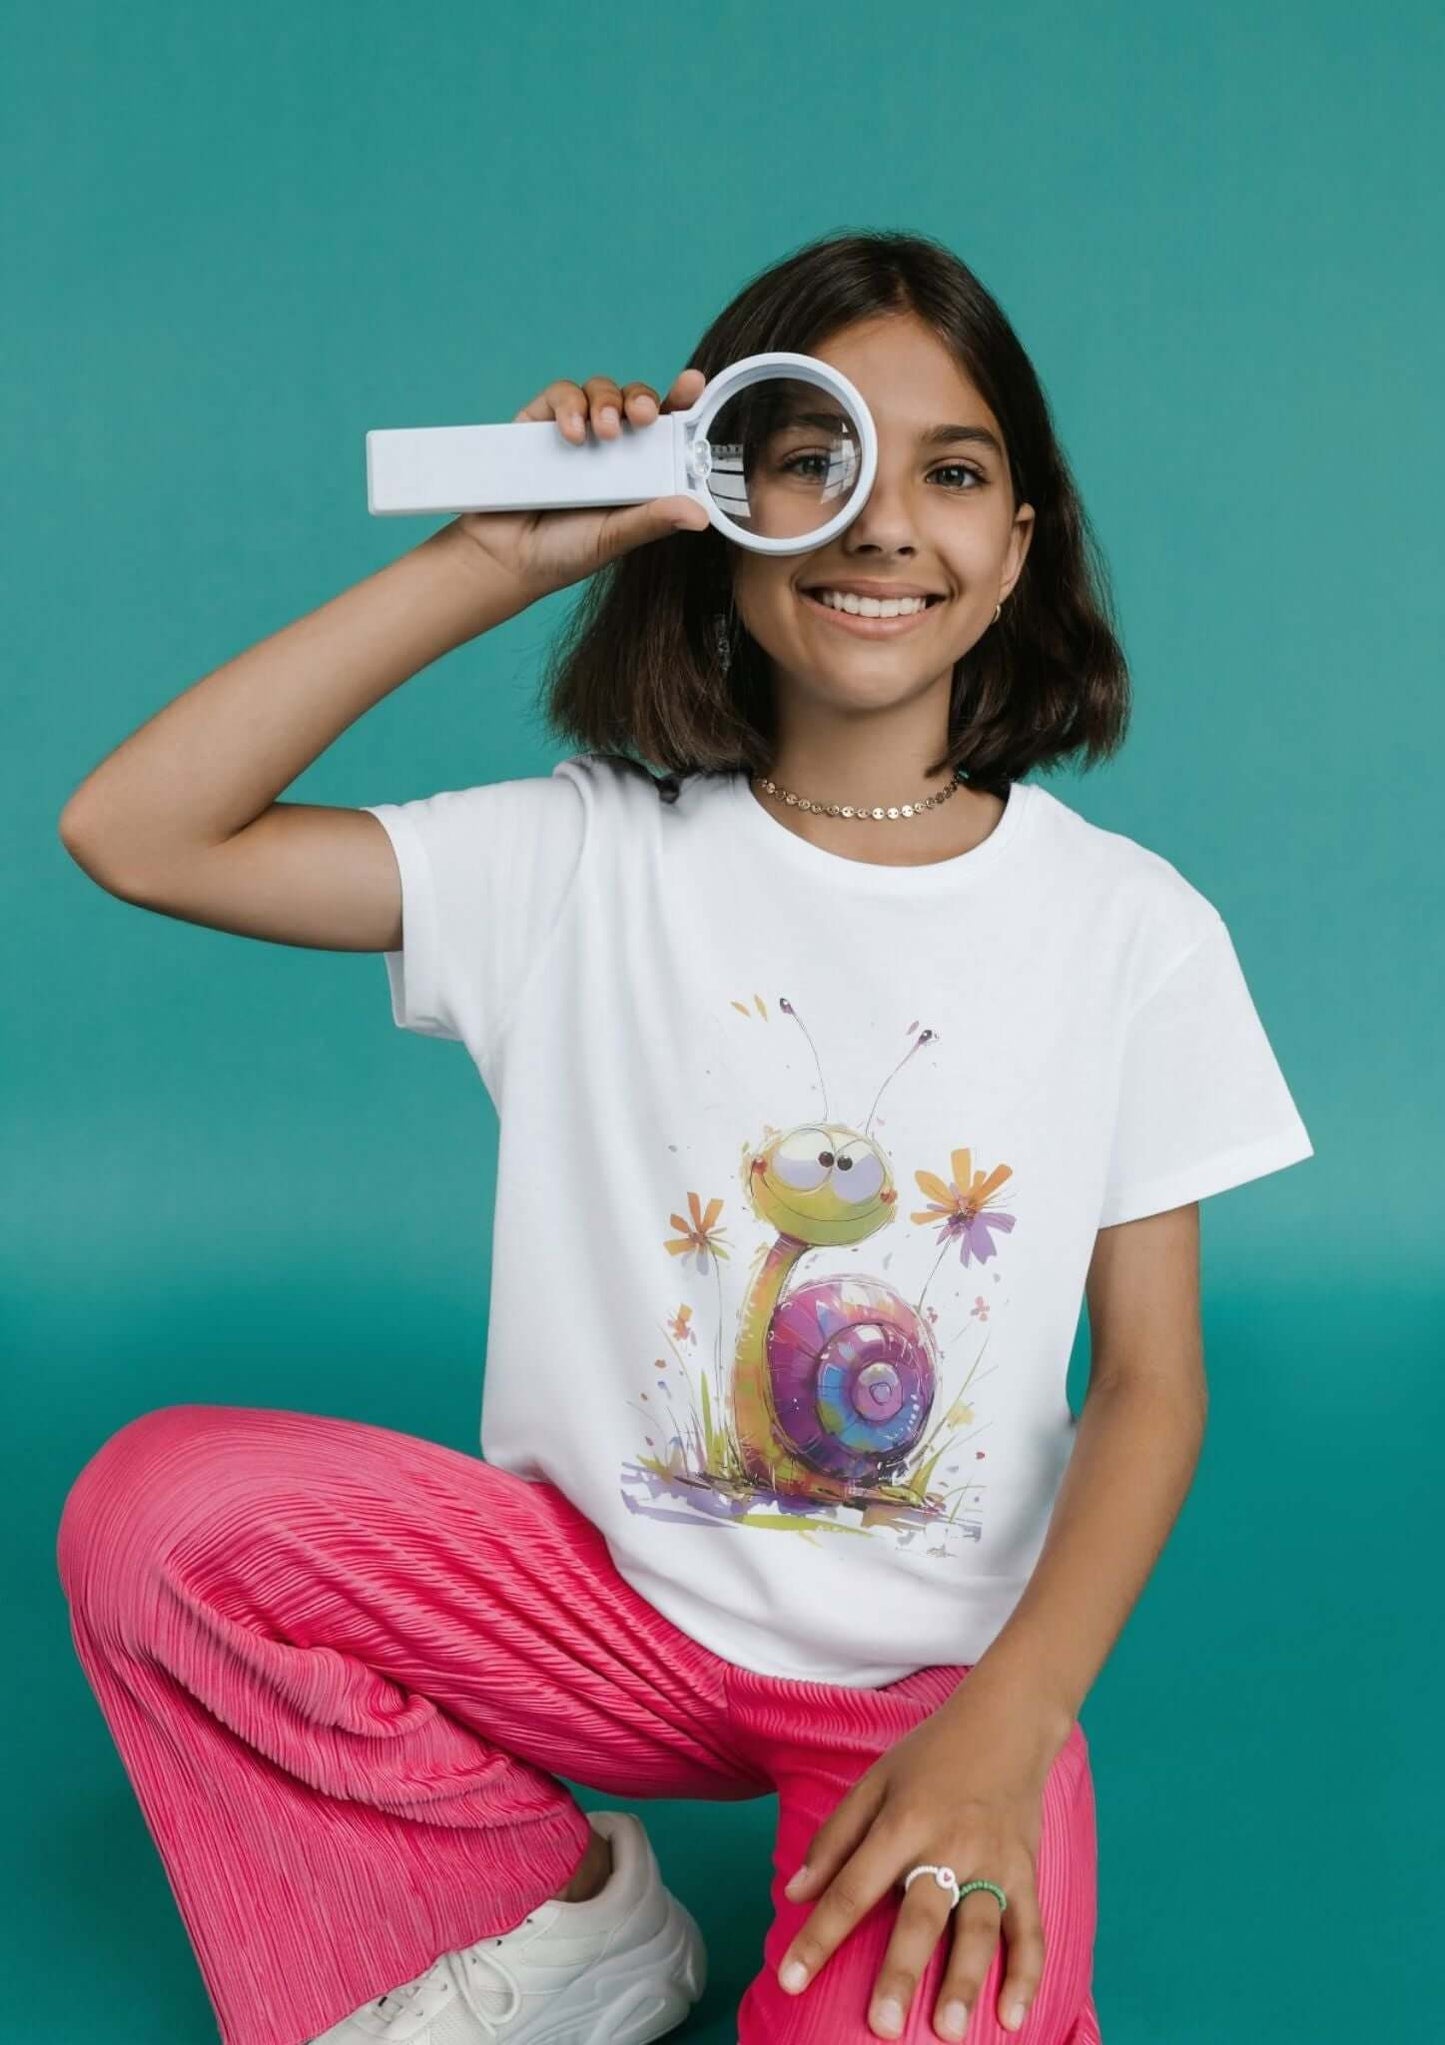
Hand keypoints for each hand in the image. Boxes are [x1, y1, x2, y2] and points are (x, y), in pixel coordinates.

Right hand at [454, 367, 711, 603]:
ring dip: (607, 402)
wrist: (503, 558)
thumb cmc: (563, 552)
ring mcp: (574, 430)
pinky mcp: (537, 423)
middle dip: (641, 398)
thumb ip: (652, 521)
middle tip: (642, 416)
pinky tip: (571, 433)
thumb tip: (701, 515)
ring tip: (603, 432)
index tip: (691, 384)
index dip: (682, 402)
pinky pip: (560, 395)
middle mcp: (609, 446)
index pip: (666, 429)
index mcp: (637, 470)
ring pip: (600, 390)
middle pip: (634, 400)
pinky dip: (569, 406)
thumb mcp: (614, 538)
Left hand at [776, 1678, 1067, 2039]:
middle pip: (921, 1916)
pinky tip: (1012, 2015)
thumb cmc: (931, 1756)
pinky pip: (1030, 1929)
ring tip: (948, 2031)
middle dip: (900, 1972)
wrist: (1006, 1724)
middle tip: (883, 2026)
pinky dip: (1025, 1973)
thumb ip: (835, 1838)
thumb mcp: (874, 1781)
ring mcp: (993, 1861)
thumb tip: (795, 1893)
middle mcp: (949, 1845)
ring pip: (979, 1929)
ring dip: (964, 1981)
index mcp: (902, 1822)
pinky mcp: (1025, 1871)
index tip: (790, 1981)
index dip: (819, 1936)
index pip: (853, 1887)